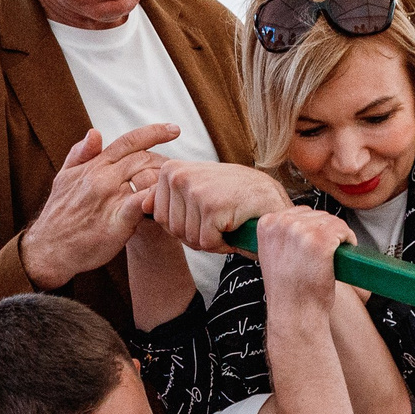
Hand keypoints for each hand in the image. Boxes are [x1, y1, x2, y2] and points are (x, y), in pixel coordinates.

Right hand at [22, 124, 178, 289]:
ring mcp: (110, 198)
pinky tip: (166, 204)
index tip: (174, 129)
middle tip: (176, 172)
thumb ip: (80, 154)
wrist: (49, 249)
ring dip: (164, 183)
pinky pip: (143, 204)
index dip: (154, 132)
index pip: (129, 141)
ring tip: (173, 192)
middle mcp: (103, 177)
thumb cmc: (59, 215)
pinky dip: (156, 200)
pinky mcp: (117, 220)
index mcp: (95, 165)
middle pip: (144, 158)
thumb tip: (94, 132)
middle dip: (164, 162)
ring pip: (148, 178)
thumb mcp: (64, 178)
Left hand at [145, 159, 287, 253]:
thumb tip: (143, 204)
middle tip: (220, 219)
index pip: (159, 217)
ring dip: (211, 240)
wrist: (271, 198)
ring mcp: (195, 190)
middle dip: (197, 234)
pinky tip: (235, 226)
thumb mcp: (196, 189)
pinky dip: (223, 243)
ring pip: (189, 238)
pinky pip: (206, 242)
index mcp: (171, 169)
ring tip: (228, 220)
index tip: (205, 212)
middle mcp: (179, 176)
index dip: (184, 224)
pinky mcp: (212, 207)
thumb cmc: (234, 196)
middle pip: (173, 230)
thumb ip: (168, 195)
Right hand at [253, 206, 353, 314]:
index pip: (298, 213)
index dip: (311, 229)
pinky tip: (342, 253)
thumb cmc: (288, 290)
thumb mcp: (273, 255)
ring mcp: (301, 230)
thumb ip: (282, 234)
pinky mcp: (321, 240)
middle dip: (325, 232)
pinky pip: (343, 229)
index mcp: (267, 224)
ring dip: (338, 236)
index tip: (312, 245)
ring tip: (332, 255)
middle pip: (316, 214)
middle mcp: (282, 224)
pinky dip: (349, 240)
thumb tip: (299, 221)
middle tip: (324, 254)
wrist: (295, 313)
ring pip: (332, 220)